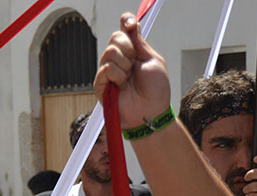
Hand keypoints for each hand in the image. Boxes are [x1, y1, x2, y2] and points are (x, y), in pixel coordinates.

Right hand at [94, 14, 170, 129]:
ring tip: (129, 78)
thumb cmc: (155, 91)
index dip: (125, 22)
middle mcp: (119, 60)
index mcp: (132, 53)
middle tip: (135, 63)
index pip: (123, 31)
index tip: (130, 23)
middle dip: (128, 48)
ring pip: (109, 52)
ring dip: (124, 65)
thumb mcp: (152, 60)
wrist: (150, 112)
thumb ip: (140, 42)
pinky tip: (121, 86)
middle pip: (115, 38)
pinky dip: (117, 76)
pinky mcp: (101, 85)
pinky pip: (106, 69)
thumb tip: (131, 24)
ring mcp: (108, 72)